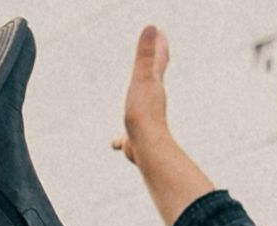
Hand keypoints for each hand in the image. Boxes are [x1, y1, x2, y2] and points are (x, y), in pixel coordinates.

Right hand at [111, 25, 169, 166]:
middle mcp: (152, 103)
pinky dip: (120, 139)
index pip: (158, 61)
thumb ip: (145, 54)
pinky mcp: (134, 141)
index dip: (159, 46)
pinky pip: (126, 139)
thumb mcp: (143, 78)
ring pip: (141, 108)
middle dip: (152, 69)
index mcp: (153, 86)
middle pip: (152, 82)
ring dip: (138, 101)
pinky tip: (115, 144)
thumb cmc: (144, 112)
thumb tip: (153, 27)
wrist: (148, 148)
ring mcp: (144, 122)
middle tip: (155, 58)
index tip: (161, 33)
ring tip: (136, 100)